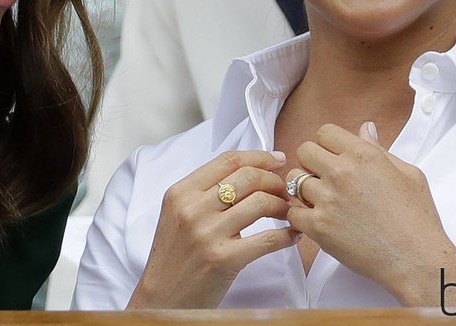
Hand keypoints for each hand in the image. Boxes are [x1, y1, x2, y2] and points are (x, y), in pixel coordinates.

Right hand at [128, 150, 300, 308]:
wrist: (162, 298)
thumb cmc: (174, 256)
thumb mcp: (177, 214)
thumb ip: (203, 192)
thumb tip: (247, 172)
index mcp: (181, 192)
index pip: (227, 161)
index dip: (258, 156)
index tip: (277, 160)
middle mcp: (193, 208)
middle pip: (248, 177)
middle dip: (275, 180)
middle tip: (285, 190)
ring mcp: (208, 233)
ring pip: (261, 202)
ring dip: (283, 205)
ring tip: (289, 212)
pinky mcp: (224, 259)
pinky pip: (268, 238)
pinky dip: (288, 234)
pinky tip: (293, 235)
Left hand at [284, 122, 455, 304]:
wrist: (416, 260)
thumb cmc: (417, 219)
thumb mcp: (408, 174)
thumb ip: (379, 148)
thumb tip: (365, 128)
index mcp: (363, 155)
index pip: (325, 132)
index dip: (328, 145)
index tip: (334, 158)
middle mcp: (341, 172)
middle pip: (304, 151)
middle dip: (312, 162)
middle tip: (326, 179)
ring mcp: (327, 199)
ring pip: (294, 180)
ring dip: (304, 188)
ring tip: (323, 201)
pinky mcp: (318, 226)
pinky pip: (292, 212)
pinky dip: (301, 216)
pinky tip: (318, 220)